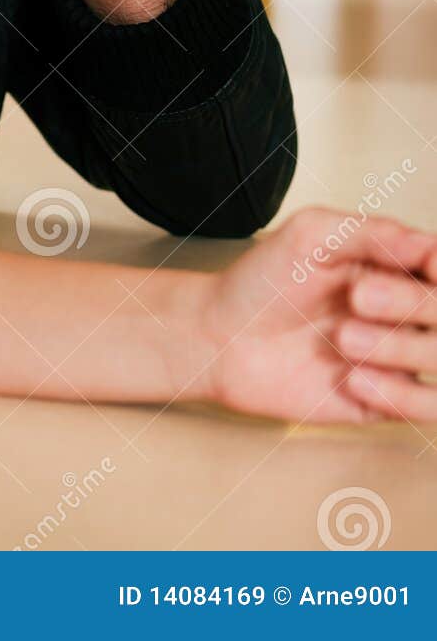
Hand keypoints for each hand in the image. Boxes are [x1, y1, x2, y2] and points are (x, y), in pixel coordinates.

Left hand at [196, 207, 436, 422]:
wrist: (223, 336)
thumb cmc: (264, 279)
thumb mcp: (311, 236)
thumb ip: (371, 233)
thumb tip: (429, 245)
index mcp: (395, 264)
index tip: (428, 268)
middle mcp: (407, 310)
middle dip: (410, 303)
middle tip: (357, 298)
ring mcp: (399, 356)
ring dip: (401, 348)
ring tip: (342, 339)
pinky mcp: (387, 401)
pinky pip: (426, 407)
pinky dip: (399, 395)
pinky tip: (352, 380)